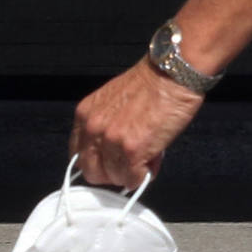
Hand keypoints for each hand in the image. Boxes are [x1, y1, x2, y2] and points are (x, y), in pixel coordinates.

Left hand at [69, 56, 203, 189]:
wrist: (172, 72)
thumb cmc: (151, 82)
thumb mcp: (115, 100)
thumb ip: (107, 126)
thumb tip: (114, 153)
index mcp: (86, 114)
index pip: (79, 154)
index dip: (98, 161)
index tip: (110, 162)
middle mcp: (94, 128)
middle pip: (91, 171)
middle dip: (111, 172)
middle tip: (128, 165)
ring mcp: (111, 141)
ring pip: (113, 178)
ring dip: (130, 174)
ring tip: (146, 157)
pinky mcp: (132, 151)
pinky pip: (133, 179)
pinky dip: (143, 176)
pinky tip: (152, 159)